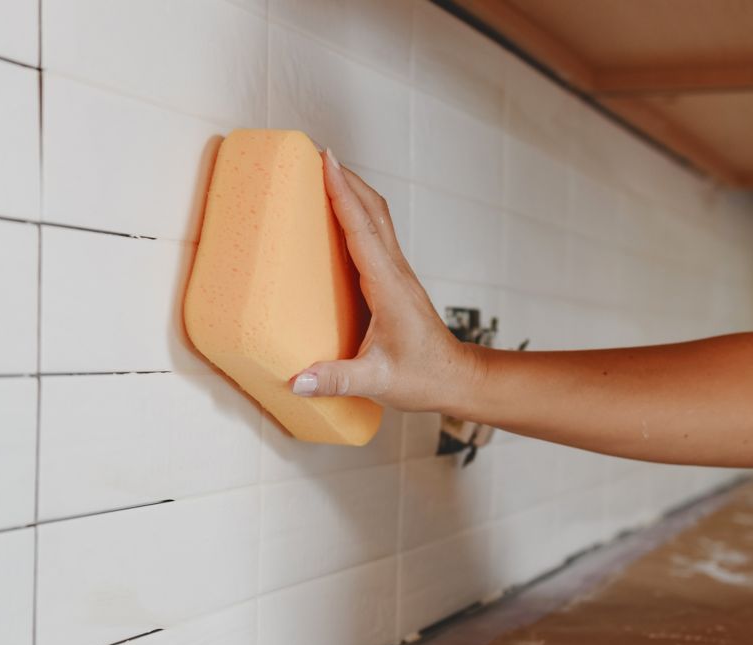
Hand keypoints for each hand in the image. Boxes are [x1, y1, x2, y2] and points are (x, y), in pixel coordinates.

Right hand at [289, 150, 481, 412]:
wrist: (456, 378)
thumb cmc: (423, 377)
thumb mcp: (378, 382)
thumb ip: (337, 380)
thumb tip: (296, 380)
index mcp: (388, 288)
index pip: (362, 231)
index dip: (343, 194)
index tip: (327, 162)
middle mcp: (395, 272)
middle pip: (373, 211)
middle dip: (346, 178)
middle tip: (317, 154)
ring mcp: (397, 273)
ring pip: (376, 218)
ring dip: (354, 190)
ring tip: (326, 171)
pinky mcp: (394, 279)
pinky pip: (375, 234)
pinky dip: (357, 212)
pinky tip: (341, 213)